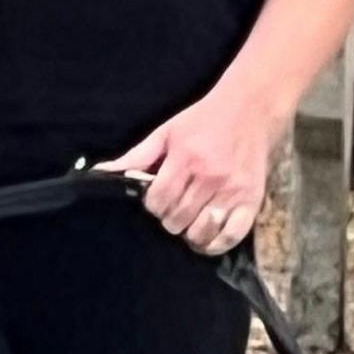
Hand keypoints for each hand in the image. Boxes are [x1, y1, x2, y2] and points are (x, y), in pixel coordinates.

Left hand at [110, 86, 280, 256]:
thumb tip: (101, 173)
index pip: (158, 201)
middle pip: (177, 219)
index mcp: (186, 158)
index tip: (157, 199)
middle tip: (174, 209)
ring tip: (189, 221)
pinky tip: (206, 237)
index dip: (153, 205)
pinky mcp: (252, 200)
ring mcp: (232, 190)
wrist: (250, 110)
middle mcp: (210, 176)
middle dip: (169, 218)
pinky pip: (231, 236)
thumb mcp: (166, 132)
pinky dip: (215, 244)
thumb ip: (136, 157)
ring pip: (200, 231)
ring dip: (189, 233)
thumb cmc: (203, 120)